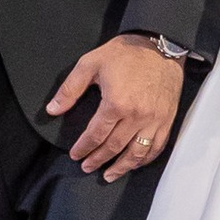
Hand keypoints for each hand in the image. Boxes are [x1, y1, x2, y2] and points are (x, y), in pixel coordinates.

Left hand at [47, 34, 184, 181]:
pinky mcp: (167, 119)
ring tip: (109, 175)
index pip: (96, 135)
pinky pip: (156, 147)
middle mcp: (136, 116)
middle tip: (87, 166)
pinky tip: (135, 163)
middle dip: (98, 159)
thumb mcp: (91, 63)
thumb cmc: (125, 52)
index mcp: (116, 103)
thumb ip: (70, 89)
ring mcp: (154, 120)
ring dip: (122, 167)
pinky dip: (145, 159)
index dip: (83, 147)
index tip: (75, 155)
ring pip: (136, 153)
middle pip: (114, 147)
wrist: (160, 43)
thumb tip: (53, 110)